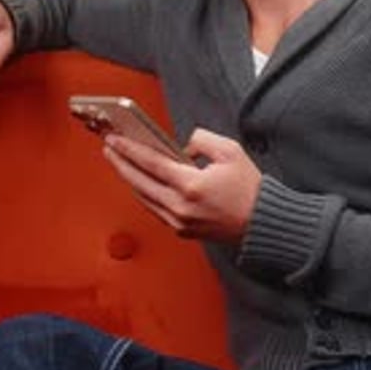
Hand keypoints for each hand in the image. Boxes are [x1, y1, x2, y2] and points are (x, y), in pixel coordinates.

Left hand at [103, 127, 261, 242]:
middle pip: (139, 181)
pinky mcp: (182, 230)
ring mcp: (180, 221)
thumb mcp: (230, 151)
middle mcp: (181, 206)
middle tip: (109, 148)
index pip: (151, 163)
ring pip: (143, 197)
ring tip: (120, 162)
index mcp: (192, 186)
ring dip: (129, 178)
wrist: (261, 223)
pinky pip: (154, 209)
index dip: (129, 149)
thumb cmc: (250, 190)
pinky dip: (143, 193)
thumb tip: (182, 146)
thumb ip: (202, 140)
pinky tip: (139, 182)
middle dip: (120, 162)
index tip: (115, 139)